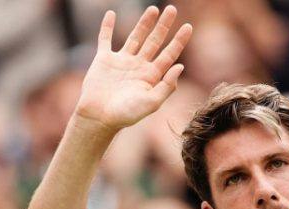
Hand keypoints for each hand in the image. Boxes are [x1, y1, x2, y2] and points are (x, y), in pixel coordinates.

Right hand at [74, 6, 191, 133]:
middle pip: (155, 41)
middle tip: (172, 9)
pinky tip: (111, 14)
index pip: (169, 54)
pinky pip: (105, 39)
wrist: (99, 117)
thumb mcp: (152, 103)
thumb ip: (167, 86)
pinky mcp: (104, 59)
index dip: (179, 41)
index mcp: (151, 76)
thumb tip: (180, 66)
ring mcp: (121, 61)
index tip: (188, 26)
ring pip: (135, 37)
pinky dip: (107, 26)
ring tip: (153, 9)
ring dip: (144, 23)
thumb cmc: (126, 115)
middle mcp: (138, 66)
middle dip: (164, 26)